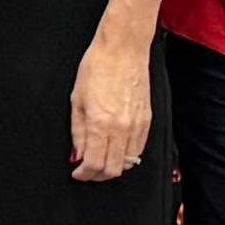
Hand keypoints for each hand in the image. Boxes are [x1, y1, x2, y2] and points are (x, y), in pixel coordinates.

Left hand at [69, 22, 156, 181]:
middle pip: (112, 170)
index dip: (83, 174)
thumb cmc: (98, 67)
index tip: (78, 173)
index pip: (94, 164)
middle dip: (97, 176)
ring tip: (101, 160)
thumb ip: (77, 132)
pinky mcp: (148, 121)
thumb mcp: (77, 99)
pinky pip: (139, 150)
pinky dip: (127, 156)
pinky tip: (117, 150)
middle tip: (88, 171)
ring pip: (128, 163)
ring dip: (113, 167)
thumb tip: (77, 155)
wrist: (123, 49)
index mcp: (100, 123)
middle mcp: (121, 128)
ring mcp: (137, 126)